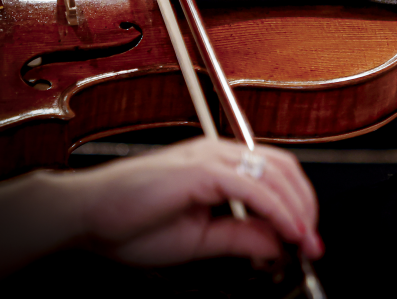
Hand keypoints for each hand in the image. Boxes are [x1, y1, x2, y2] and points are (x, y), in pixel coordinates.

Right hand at [72, 137, 321, 265]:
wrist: (84, 218)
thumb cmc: (129, 226)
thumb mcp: (200, 240)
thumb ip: (241, 237)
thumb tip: (279, 243)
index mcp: (219, 165)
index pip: (275, 173)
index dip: (300, 203)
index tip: (308, 239)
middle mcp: (218, 154)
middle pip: (283, 169)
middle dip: (307, 205)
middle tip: (313, 243)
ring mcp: (209, 157)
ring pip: (274, 173)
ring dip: (298, 208)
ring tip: (304, 240)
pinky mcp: (199, 169)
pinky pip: (252, 186)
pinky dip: (277, 209)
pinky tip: (287, 232)